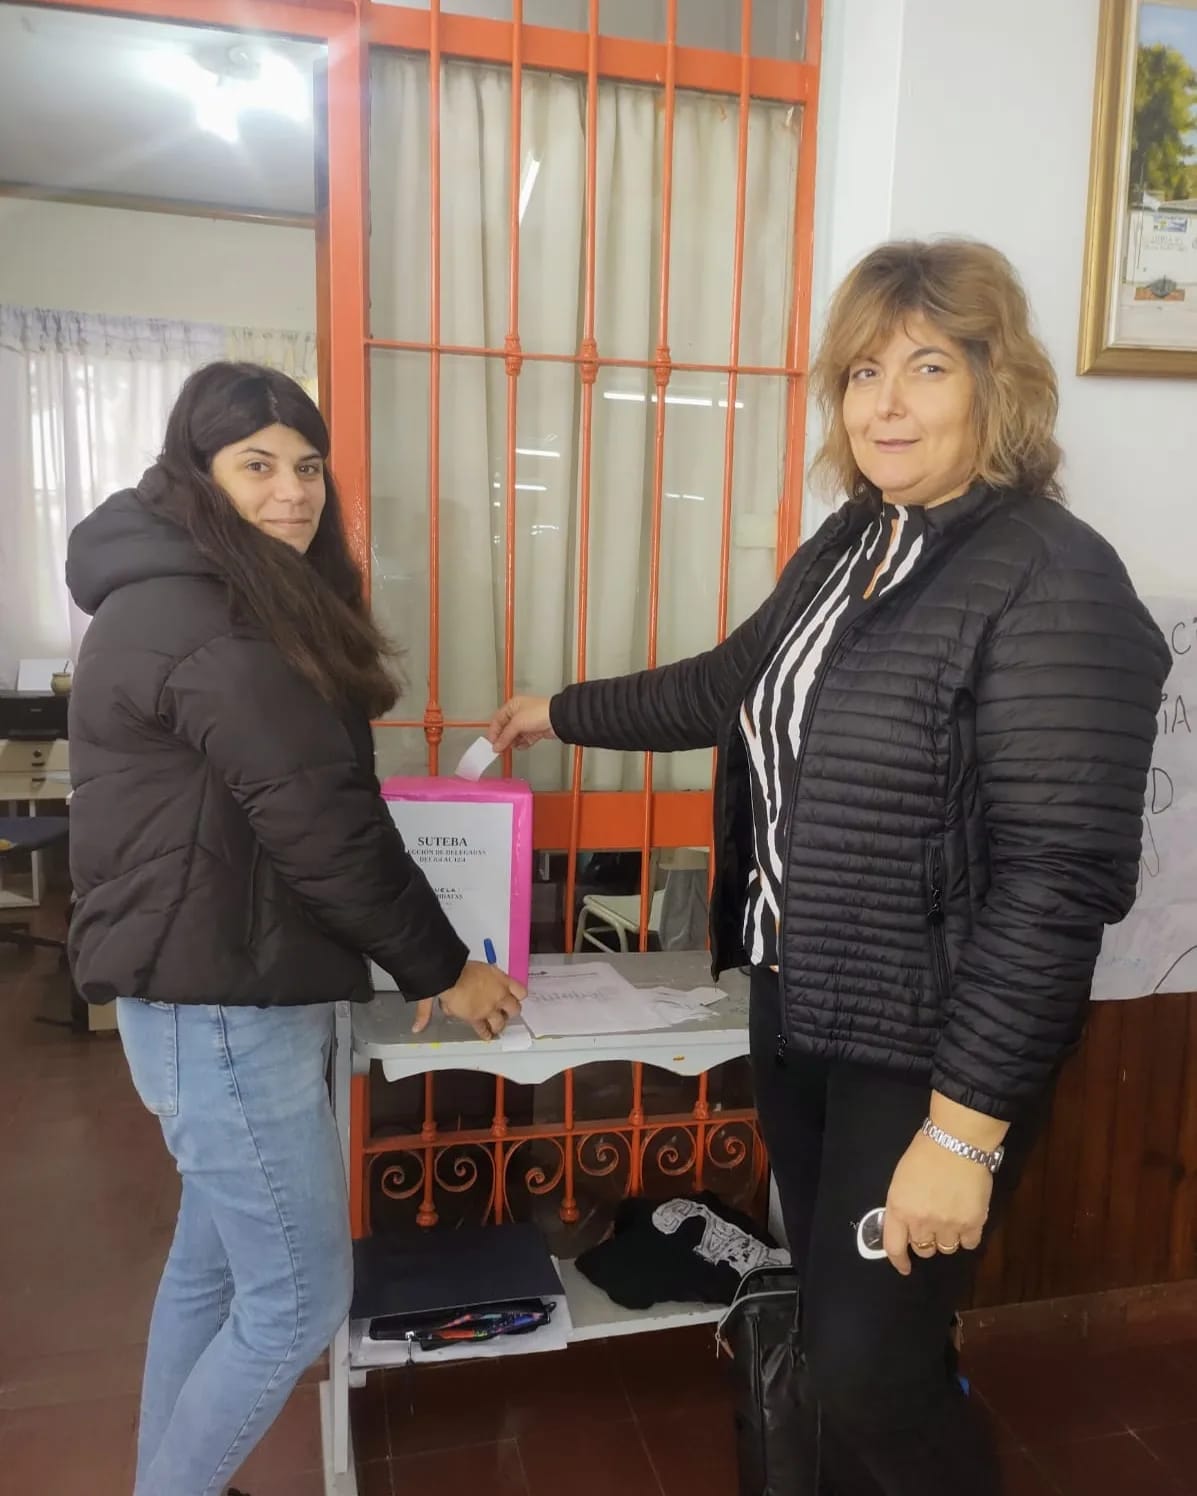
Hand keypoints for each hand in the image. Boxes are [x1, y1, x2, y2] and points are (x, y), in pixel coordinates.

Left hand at [413, 961, 526, 1040]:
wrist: (450, 971)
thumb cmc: (442, 986)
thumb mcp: (431, 1001)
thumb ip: (425, 1015)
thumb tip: (416, 1028)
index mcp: (474, 1016)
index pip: (484, 1030)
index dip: (486, 1032)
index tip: (487, 1033)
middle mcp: (489, 1008)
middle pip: (502, 1022)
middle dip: (499, 1022)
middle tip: (497, 1017)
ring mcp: (499, 994)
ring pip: (515, 1008)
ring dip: (511, 1008)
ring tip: (508, 1006)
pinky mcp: (504, 980)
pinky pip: (520, 990)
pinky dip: (520, 993)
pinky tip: (516, 993)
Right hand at [489, 695, 554, 753]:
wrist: (558, 719)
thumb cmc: (540, 712)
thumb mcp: (517, 723)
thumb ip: (505, 736)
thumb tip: (497, 745)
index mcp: (512, 706)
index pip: (497, 720)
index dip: (493, 732)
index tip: (491, 743)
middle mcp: (519, 714)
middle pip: (505, 729)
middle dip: (503, 739)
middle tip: (499, 748)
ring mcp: (527, 723)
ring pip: (514, 736)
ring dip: (512, 742)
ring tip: (511, 747)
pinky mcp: (534, 732)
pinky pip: (524, 740)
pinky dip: (522, 744)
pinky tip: (522, 746)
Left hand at [882, 1130, 993, 1275]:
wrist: (957, 1141)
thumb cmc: (924, 1153)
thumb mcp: (901, 1180)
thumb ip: (902, 1206)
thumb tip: (906, 1225)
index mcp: (900, 1209)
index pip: (894, 1247)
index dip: (899, 1261)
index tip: (904, 1267)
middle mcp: (922, 1222)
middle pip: (923, 1249)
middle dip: (925, 1240)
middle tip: (932, 1223)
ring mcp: (948, 1225)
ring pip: (946, 1249)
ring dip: (947, 1238)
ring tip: (951, 1218)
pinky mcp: (973, 1223)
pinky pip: (969, 1243)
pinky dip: (967, 1236)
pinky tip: (967, 1219)